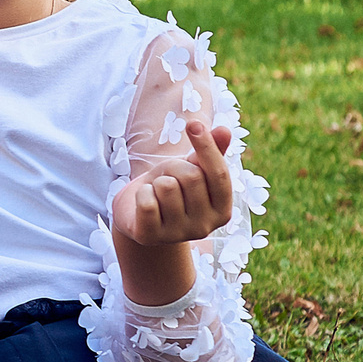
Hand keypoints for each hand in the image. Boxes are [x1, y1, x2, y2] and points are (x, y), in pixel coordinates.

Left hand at [113, 120, 233, 248]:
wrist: (138, 216)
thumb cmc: (172, 188)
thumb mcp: (192, 168)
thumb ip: (211, 152)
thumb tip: (224, 130)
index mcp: (222, 210)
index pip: (220, 174)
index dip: (207, 147)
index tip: (194, 124)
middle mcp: (205, 227)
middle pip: (190, 177)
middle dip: (173, 168)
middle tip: (166, 178)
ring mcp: (177, 235)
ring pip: (166, 187)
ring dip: (156, 182)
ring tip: (155, 192)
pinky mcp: (150, 237)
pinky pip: (147, 202)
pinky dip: (141, 194)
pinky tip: (143, 203)